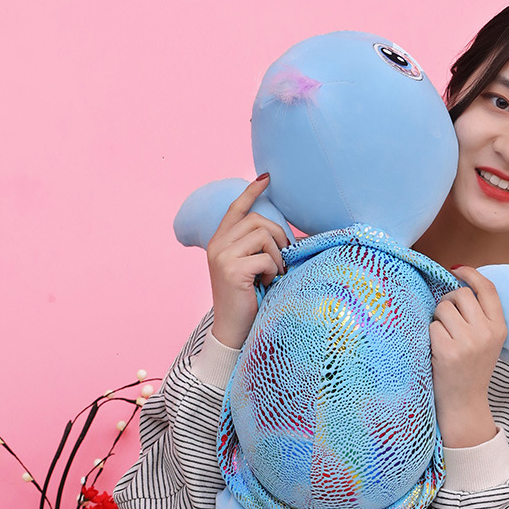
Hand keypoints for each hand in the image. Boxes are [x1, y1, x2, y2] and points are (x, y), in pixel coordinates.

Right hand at [206, 175, 289, 348]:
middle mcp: (217, 245)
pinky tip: (267, 284)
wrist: (232, 330)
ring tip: (273, 274)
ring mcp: (222, 256)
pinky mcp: (232, 270)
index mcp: (219, 241)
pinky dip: (273, 271)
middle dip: (278, 237)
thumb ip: (259, 247)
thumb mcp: (251, 267)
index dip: (251, 192)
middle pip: (257, 221)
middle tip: (282, 260)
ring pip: (263, 236)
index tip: (266, 178)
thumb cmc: (248, 299)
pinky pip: (265, 258)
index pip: (236, 209)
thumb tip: (291, 234)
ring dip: (277, 256)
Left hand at [429, 266, 506, 447]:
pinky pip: (432, 326)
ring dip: (437, 319)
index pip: (488, 289)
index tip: (457, 269)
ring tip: (443, 338)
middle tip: (447, 323)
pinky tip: (436, 350)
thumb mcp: (487, 340)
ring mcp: (468, 341)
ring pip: (443, 307)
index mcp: (500, 327)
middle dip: (448, 303)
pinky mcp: (447, 350)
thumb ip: (479, 315)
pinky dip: (430, 336)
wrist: (464, 403)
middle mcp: (486, 332)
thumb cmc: (471, 368)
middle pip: (460, 294)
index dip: (471, 274)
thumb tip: (457, 280)